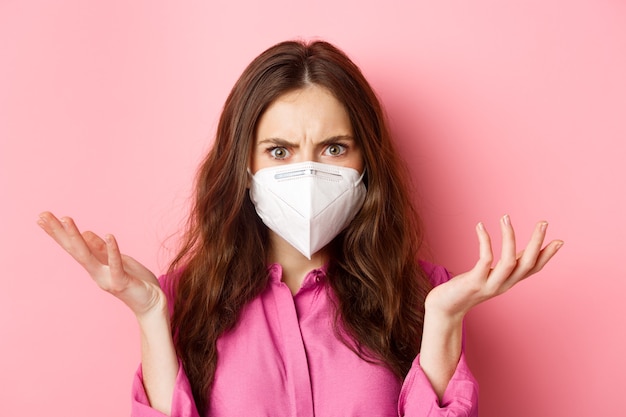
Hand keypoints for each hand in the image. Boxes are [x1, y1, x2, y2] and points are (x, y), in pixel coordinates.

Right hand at [37, 211, 165, 318]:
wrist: (153, 305)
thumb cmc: (137, 282)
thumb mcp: (118, 260)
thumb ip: (102, 249)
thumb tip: (86, 232)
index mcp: (96, 266)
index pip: (74, 246)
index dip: (59, 232)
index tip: (43, 217)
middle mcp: (96, 272)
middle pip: (74, 249)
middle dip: (58, 232)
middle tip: (42, 215)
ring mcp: (107, 278)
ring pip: (87, 256)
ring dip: (76, 237)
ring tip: (65, 219)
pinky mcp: (122, 282)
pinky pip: (116, 264)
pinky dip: (112, 250)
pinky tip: (109, 235)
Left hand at [425, 215, 562, 319]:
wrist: (445, 308)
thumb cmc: (465, 289)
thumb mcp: (490, 276)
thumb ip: (505, 265)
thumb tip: (519, 251)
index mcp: (509, 282)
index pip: (533, 268)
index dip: (547, 255)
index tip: (560, 240)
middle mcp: (503, 284)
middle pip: (527, 264)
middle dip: (537, 242)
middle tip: (543, 222)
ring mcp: (489, 284)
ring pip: (509, 261)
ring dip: (509, 237)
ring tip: (506, 217)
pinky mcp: (474, 282)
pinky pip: (485, 260)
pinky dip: (485, 241)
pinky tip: (480, 226)